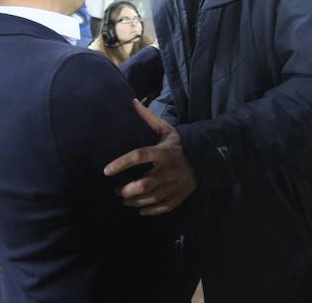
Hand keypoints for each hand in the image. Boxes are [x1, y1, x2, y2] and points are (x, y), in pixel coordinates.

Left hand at [103, 100, 196, 215]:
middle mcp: (168, 170)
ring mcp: (174, 185)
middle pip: (143, 184)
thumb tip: (133, 101)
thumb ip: (148, 118)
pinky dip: (149, 210)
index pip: (139, 156)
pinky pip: (162, 207)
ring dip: (134, 201)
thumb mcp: (167, 129)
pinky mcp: (180, 196)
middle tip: (116, 190)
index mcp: (163, 152)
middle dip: (126, 190)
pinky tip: (140, 209)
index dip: (121, 163)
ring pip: (150, 198)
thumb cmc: (179, 144)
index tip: (106, 171)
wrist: (205, 158)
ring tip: (124, 199)